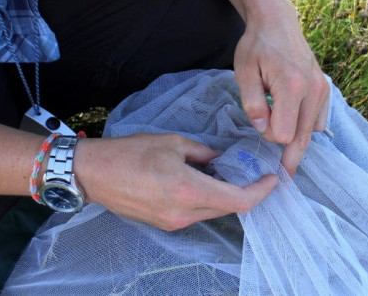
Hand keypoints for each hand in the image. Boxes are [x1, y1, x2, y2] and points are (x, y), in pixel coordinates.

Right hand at [75, 133, 277, 230]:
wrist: (95, 174)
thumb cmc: (130, 152)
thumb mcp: (173, 143)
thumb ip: (204, 153)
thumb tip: (222, 159)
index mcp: (189, 190)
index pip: (238, 200)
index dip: (260, 192)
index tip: (271, 180)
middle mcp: (185, 213)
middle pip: (229, 208)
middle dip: (246, 193)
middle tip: (254, 173)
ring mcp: (174, 222)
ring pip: (213, 212)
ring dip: (225, 196)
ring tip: (227, 174)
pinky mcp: (165, 224)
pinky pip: (196, 214)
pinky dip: (207, 200)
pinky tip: (204, 182)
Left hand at [192, 0, 328, 176]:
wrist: (277, 21)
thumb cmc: (257, 45)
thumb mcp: (244, 72)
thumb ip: (253, 104)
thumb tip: (264, 130)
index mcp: (291, 86)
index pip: (283, 133)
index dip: (268, 135)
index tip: (258, 122)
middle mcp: (313, 90)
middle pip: (303, 138)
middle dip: (289, 156)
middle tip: (282, 177)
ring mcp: (322, 90)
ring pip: (312, 132)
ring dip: (297, 140)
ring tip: (283, 147)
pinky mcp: (325, 89)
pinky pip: (318, 120)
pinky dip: (306, 128)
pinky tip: (293, 125)